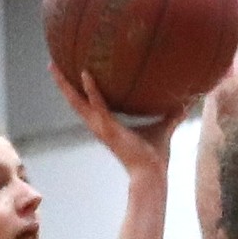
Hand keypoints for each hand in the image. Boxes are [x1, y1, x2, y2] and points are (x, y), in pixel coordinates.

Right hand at [51, 66, 189, 176]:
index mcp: (107, 124)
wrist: (154, 174)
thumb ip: (172, 115)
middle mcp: (100, 125)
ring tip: (55, 66)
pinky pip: (98, 106)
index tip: (71, 72)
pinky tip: (87, 74)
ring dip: (65, 85)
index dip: (78, 89)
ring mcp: (102, 128)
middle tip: (52, 64)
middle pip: (75, 101)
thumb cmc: (156, 156)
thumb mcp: (164, 128)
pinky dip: (92, 91)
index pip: (87, 103)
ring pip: (77, 103)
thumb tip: (185, 103)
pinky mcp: (109, 130)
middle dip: (63, 83)